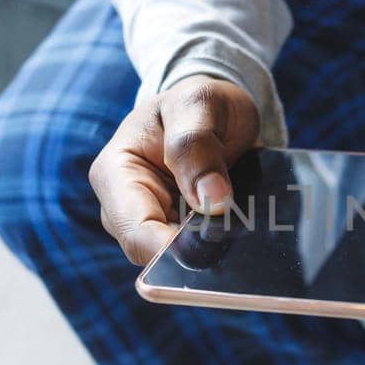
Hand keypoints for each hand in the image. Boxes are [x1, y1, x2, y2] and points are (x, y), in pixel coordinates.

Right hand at [88, 74, 260, 266]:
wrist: (211, 112)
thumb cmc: (196, 103)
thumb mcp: (197, 104)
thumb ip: (196, 144)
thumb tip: (212, 201)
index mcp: (115, 175)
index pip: (136, 233)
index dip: (173, 248)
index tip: (215, 241)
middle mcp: (127, 210)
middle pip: (158, 256)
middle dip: (199, 250)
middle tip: (241, 232)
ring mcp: (155, 227)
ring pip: (183, 261)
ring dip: (217, 250)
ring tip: (248, 224)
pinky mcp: (182, 236)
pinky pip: (204, 253)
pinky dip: (227, 246)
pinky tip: (250, 231)